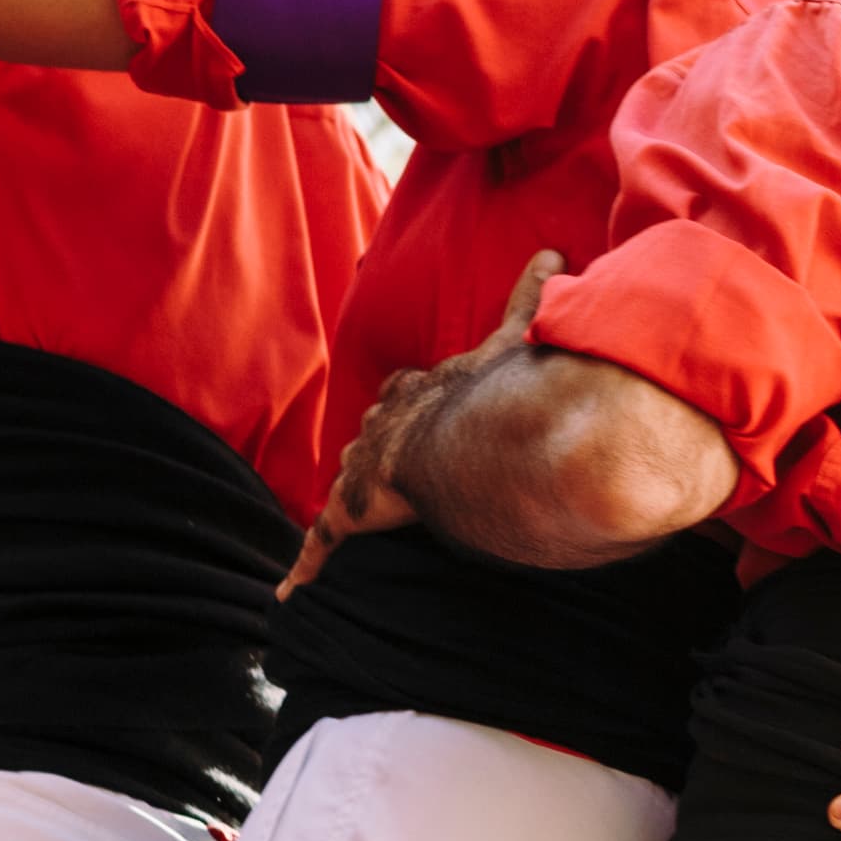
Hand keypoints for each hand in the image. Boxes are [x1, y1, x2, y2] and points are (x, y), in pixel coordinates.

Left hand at [282, 250, 560, 594]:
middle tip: (375, 450)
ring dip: (350, 490)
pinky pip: (326, 539)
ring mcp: (371, 466)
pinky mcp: (358, 510)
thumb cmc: (506, 396)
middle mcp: (393, 422)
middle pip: (374, 427)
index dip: (410, 395)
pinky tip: (289, 592)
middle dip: (375, 435)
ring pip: (350, 477)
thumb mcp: (520, 340)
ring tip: (348, 506)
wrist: (484, 439)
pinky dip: (308, 563)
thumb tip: (551, 248)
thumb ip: (532, 299)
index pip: (411, 389)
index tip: (410, 393)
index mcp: (430, 389)